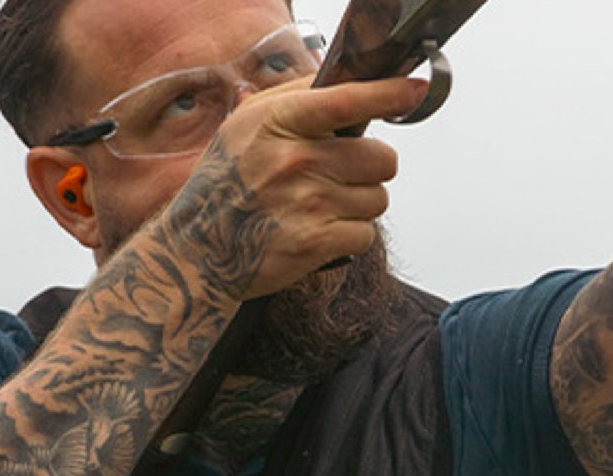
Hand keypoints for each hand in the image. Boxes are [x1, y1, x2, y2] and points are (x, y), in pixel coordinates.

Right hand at [157, 75, 426, 300]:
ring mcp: (310, 203)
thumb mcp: (244, 127)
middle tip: (344, 177)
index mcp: (279, 123)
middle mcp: (297, 160)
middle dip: (371, 169)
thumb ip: (293, 100)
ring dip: (359, 206)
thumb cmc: (223, 187)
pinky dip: (350, 238)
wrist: (198, 253)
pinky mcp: (317, 243)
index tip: (414, 92)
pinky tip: (322, 234)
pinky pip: (365, 234)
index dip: (390, 94)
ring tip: (324, 209)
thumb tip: (344, 84)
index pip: (349, 100)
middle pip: (381, 158)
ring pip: (377, 199)